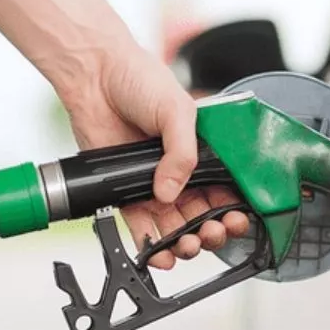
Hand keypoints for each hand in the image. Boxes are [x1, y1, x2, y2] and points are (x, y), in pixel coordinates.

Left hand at [62, 43, 248, 268]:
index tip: (234, 220)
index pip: (225, 191)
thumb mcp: (178, 111)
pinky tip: (160, 254)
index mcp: (203, 154)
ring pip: (176, 227)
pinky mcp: (125, 193)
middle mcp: (180, 173)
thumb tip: (170, 192)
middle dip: (211, 231)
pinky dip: (151, 244)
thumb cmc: (140, 80)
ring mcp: (154, 185)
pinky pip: (142, 227)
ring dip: (185, 243)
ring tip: (187, 245)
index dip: (232, 210)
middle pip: (203, 215)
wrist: (95, 76)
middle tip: (211, 233)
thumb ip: (183, 153)